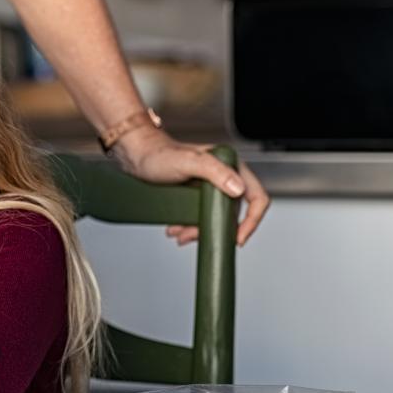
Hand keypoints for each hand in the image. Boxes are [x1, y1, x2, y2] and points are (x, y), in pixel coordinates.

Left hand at [110, 127, 270, 246]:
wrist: (136, 155)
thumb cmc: (158, 154)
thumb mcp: (187, 162)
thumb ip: (214, 170)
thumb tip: (238, 189)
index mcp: (230, 165)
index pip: (256, 196)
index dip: (252, 220)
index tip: (238, 238)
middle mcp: (224, 175)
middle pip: (233, 212)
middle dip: (216, 229)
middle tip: (195, 236)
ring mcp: (212, 185)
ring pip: (216, 217)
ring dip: (200, 230)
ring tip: (180, 234)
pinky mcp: (198, 193)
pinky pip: (202, 216)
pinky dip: (191, 226)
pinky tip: (177, 229)